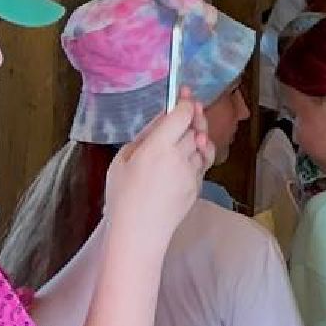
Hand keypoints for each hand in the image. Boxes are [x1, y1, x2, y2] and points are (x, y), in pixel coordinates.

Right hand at [103, 88, 212, 248]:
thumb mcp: (123, 160)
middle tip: (190, 107)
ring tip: (192, 130)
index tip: (183, 93)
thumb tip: (161, 120)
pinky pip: (203, 162)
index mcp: (158, 147)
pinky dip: (200, 153)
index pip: (182, 115)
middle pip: (194, 127)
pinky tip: (191, 153)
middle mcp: (179, 156)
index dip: (184, 102)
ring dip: (199, 134)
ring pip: (203, 144)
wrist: (139, 232)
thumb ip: (144, 137)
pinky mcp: (198, 185)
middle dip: (193, 116)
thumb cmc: (122, 196)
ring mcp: (192, 172)